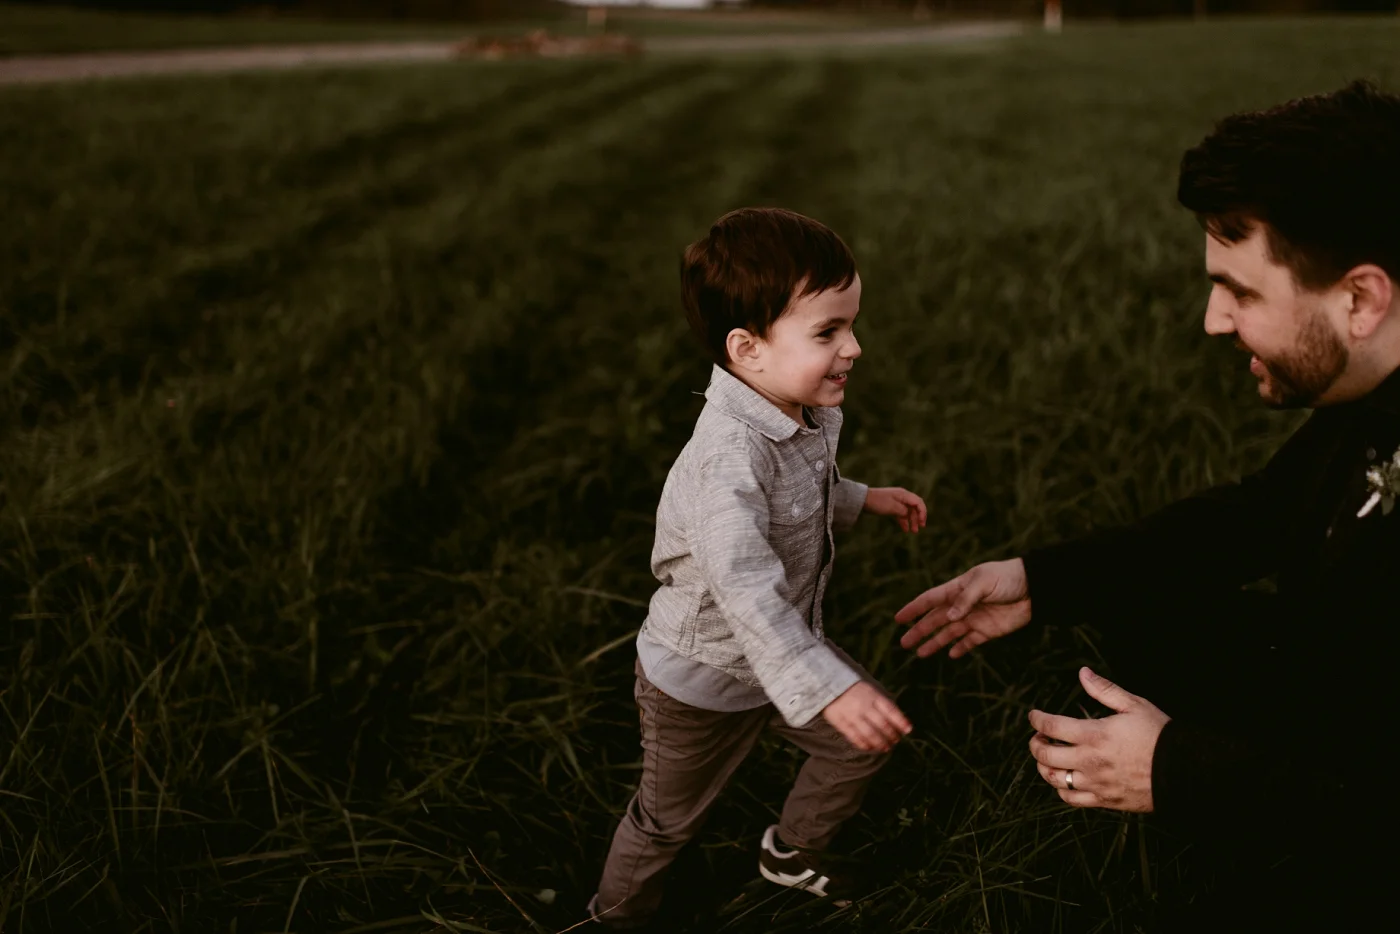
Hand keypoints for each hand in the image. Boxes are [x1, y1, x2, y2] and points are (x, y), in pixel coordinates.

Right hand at [822, 681, 912, 752]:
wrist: (826, 683)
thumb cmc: (853, 688)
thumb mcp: (870, 689)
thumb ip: (881, 702)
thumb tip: (897, 719)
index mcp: (873, 695)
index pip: (890, 710)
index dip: (901, 721)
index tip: (908, 730)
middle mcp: (864, 705)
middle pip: (882, 724)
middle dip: (891, 735)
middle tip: (896, 741)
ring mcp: (852, 714)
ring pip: (870, 733)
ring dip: (880, 743)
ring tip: (886, 748)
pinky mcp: (840, 722)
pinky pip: (854, 736)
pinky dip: (863, 744)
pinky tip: (869, 747)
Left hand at [864, 487, 926, 532]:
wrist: (862, 500)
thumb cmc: (878, 502)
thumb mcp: (892, 507)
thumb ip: (903, 511)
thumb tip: (908, 514)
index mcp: (904, 495)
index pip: (919, 503)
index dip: (923, 513)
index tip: (922, 522)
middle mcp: (902, 497)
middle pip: (914, 507)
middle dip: (918, 518)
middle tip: (920, 528)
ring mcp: (897, 501)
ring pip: (908, 512)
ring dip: (911, 521)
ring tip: (913, 531)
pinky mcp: (891, 506)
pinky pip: (901, 514)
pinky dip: (903, 521)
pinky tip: (905, 529)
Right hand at [896, 558, 1031, 658]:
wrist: (1034, 587)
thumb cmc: (1007, 577)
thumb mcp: (983, 582)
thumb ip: (965, 599)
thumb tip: (949, 616)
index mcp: (957, 590)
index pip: (930, 600)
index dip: (914, 609)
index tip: (898, 618)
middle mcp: (962, 606)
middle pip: (935, 620)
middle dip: (919, 631)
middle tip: (903, 643)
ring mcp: (974, 619)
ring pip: (949, 634)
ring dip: (935, 643)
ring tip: (920, 654)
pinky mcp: (988, 631)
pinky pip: (970, 642)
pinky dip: (960, 648)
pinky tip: (950, 655)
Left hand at [1028, 667, 1168, 812]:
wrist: (1184, 771)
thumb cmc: (1159, 734)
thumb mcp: (1134, 705)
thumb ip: (1104, 690)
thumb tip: (1083, 673)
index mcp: (1095, 735)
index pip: (1051, 726)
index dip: (1036, 719)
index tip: (1033, 715)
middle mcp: (1089, 761)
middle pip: (1044, 755)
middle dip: (1035, 744)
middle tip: (1038, 737)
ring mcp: (1095, 784)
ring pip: (1053, 779)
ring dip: (1043, 767)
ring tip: (1047, 757)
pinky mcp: (1104, 801)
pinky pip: (1071, 799)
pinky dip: (1061, 789)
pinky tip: (1065, 779)